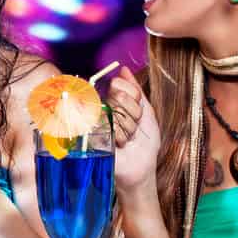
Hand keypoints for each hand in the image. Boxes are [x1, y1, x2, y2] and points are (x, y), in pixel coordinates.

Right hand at [106, 66, 160, 195]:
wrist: (140, 169)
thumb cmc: (145, 143)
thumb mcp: (147, 112)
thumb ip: (136, 90)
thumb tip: (123, 69)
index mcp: (114, 100)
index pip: (120, 84)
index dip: (133, 98)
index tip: (138, 113)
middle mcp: (102, 107)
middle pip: (119, 96)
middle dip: (133, 115)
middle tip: (132, 128)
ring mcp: (95, 121)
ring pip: (116, 112)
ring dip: (128, 129)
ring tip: (127, 138)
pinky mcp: (90, 135)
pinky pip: (106, 125)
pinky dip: (120, 137)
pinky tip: (120, 144)